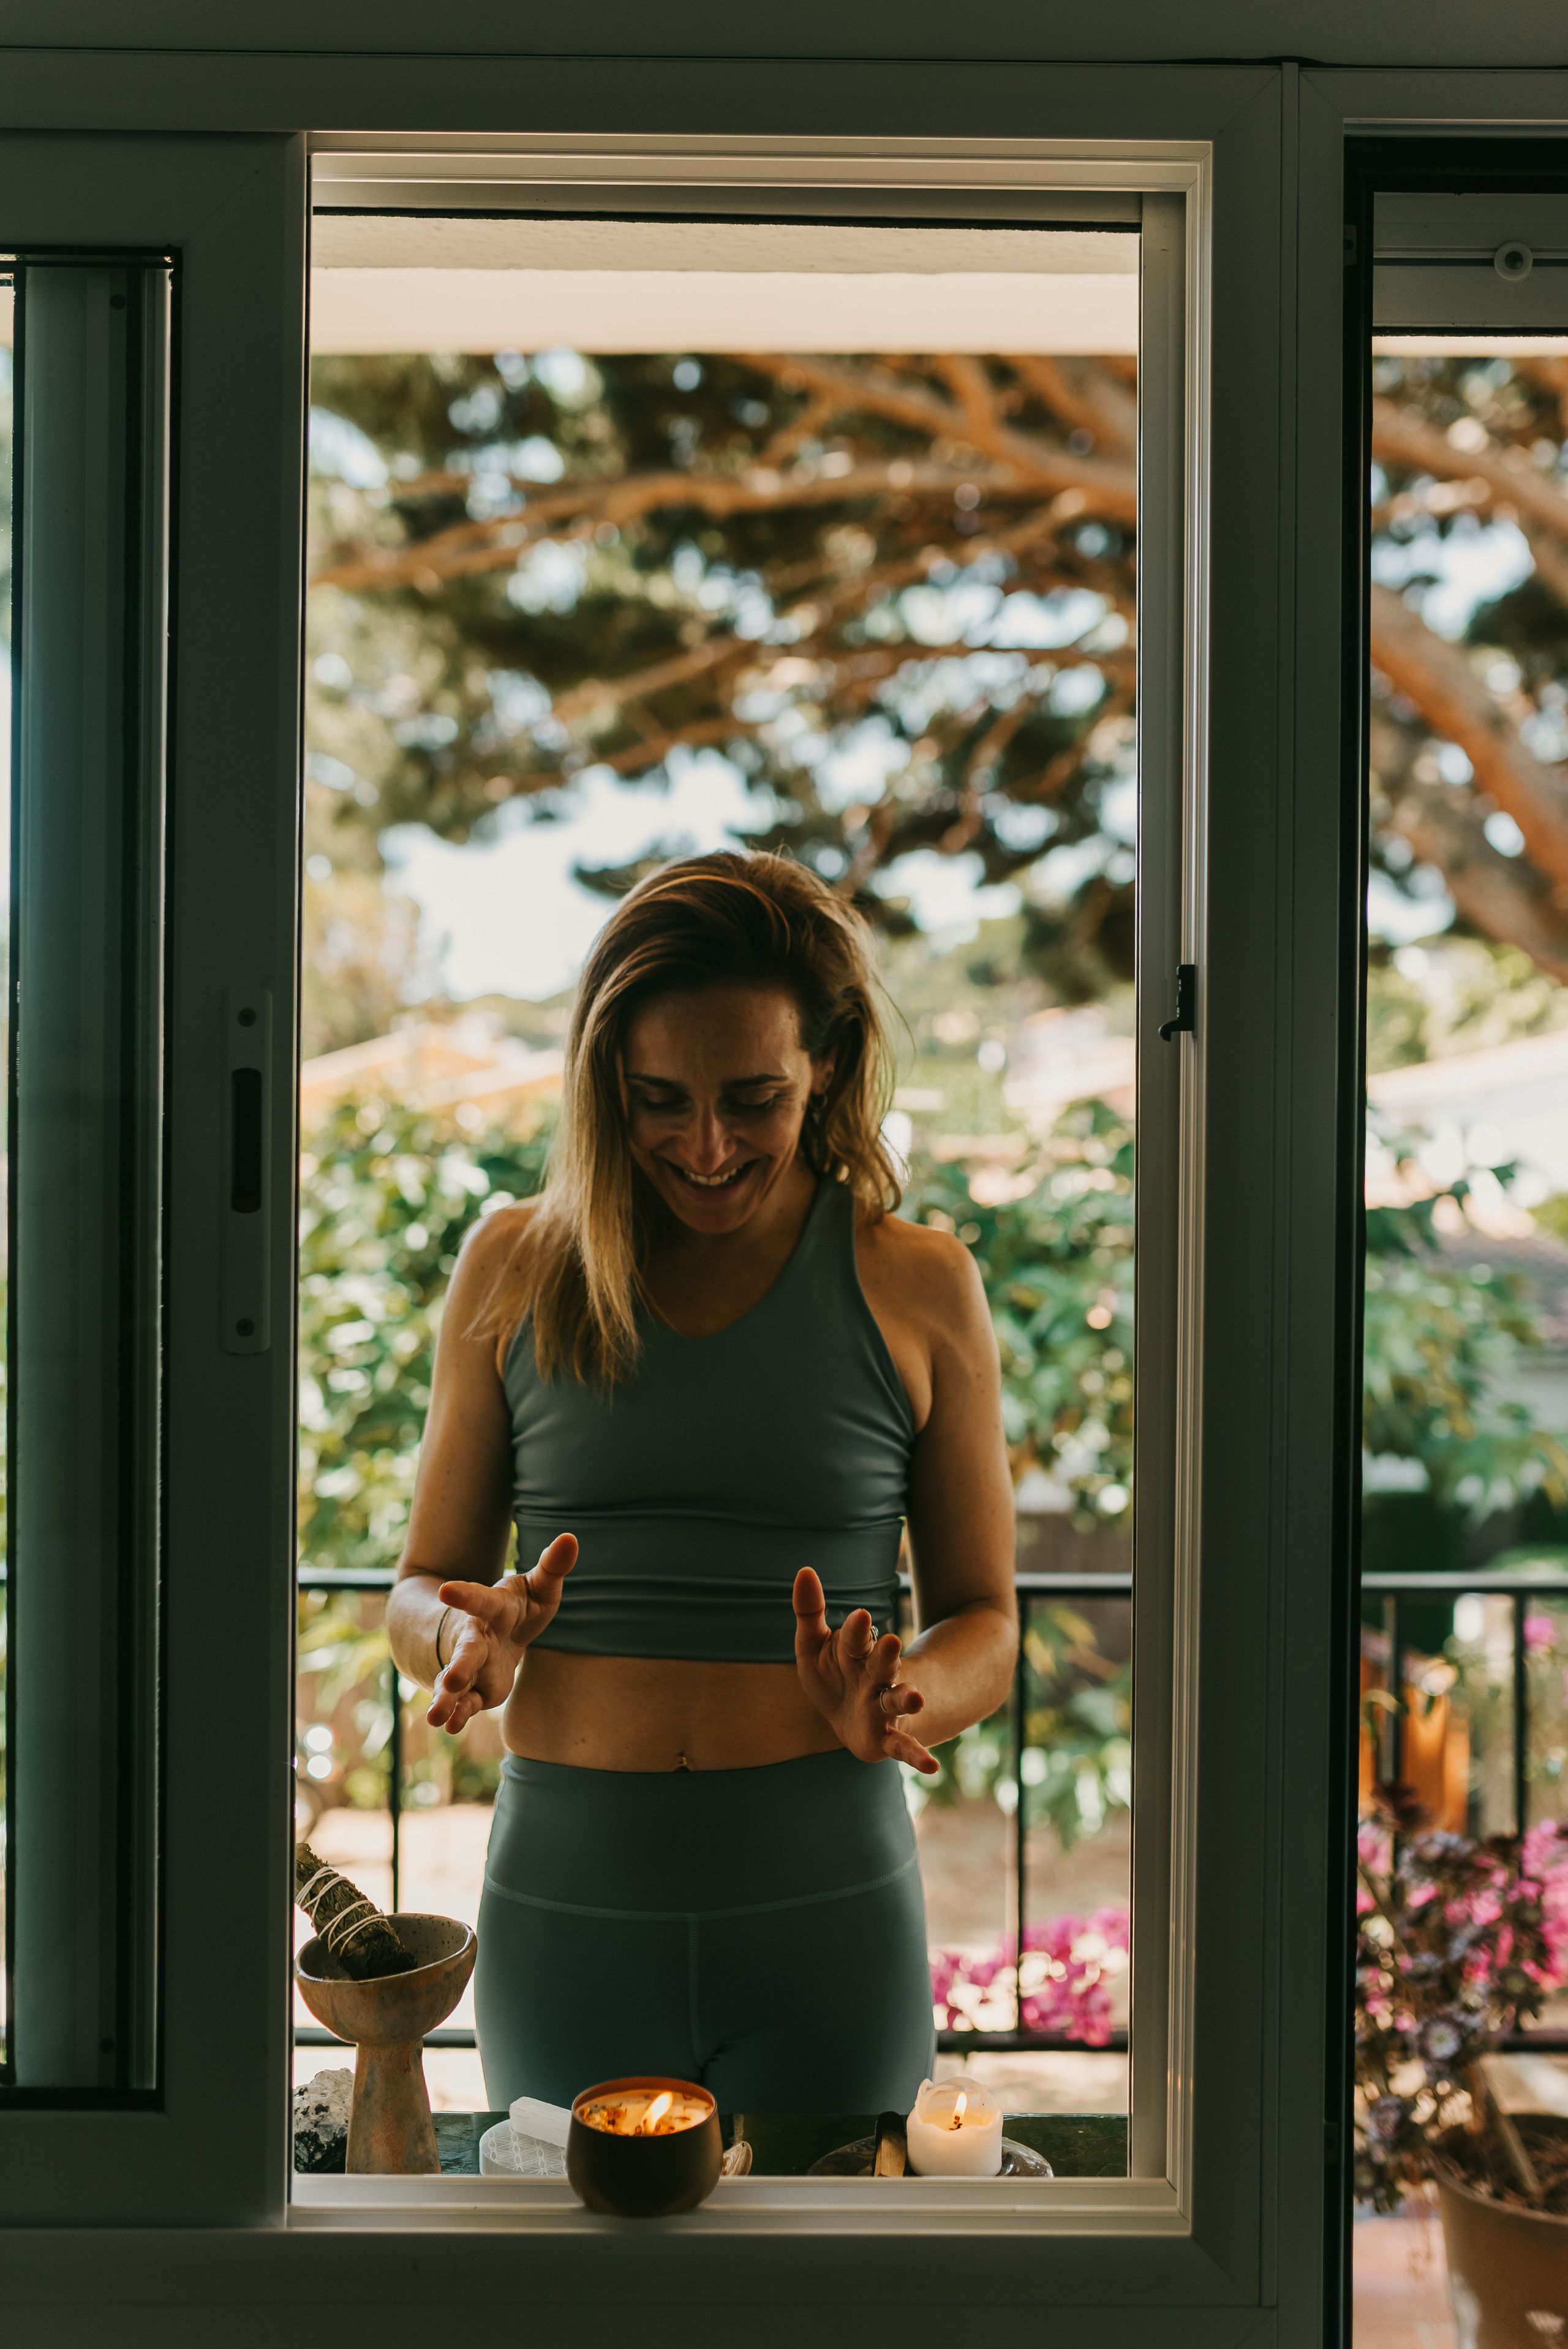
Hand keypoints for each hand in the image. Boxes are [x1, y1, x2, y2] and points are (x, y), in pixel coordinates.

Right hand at [427, 1534, 577, 1733]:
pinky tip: (449, 1726)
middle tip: (453, 1679)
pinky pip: (466, 1703)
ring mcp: (472, 1665)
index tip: (446, 1591)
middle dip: (459, 1664)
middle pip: (466, 1651)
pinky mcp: (477, 1690)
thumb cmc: (518, 1607)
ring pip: (456, 1682)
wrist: (494, 1634)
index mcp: (492, 1609)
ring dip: (447, 1698)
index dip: (464, 1595)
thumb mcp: (539, 1586)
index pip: (479, 1600)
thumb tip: (570, 1538)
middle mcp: (476, 1637)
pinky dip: (459, 1714)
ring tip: (434, 1717)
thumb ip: (552, 1566)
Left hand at [792, 1566, 937, 1773]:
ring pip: (896, 1700)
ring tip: (916, 1698)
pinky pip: (903, 1748)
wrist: (854, 1718)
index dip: (856, 1631)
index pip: (856, 1640)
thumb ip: (810, 1611)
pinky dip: (917, 1757)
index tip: (857, 1617)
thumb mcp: (815, 1646)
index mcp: (857, 1654)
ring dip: (905, 1698)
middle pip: (880, 1665)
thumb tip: (804, 1569)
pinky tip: (933, 1768)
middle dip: (884, 1655)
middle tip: (891, 1642)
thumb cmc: (836, 1675)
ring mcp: (883, 1708)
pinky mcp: (886, 1737)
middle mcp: (875, 1679)